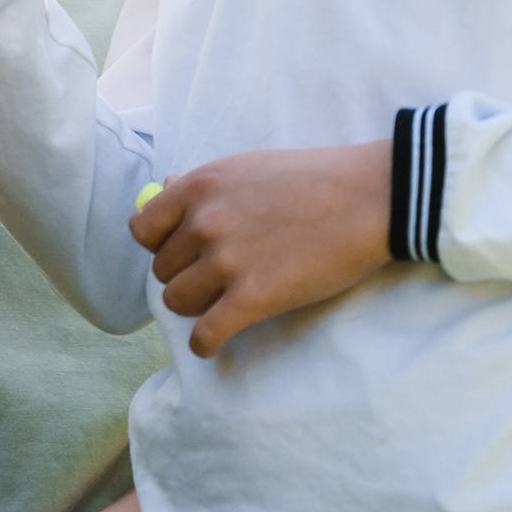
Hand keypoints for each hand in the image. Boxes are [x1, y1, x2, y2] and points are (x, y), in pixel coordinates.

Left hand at [130, 141, 392, 356]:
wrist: (368, 197)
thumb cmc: (312, 178)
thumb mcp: (246, 167)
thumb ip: (203, 186)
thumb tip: (165, 188)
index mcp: (198, 188)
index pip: (142, 230)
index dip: (160, 245)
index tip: (182, 251)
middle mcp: (203, 224)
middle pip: (163, 269)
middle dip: (185, 275)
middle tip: (216, 277)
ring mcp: (227, 262)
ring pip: (178, 302)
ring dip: (195, 307)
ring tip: (220, 303)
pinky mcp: (253, 298)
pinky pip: (205, 335)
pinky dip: (204, 343)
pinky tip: (213, 342)